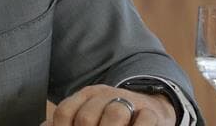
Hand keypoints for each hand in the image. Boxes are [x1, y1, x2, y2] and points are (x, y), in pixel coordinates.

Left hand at [42, 84, 175, 124]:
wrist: (148, 107)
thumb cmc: (110, 119)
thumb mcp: (87, 113)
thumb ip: (66, 121)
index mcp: (84, 96)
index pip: (64, 112)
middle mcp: (103, 95)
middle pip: (86, 117)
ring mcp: (127, 102)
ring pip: (115, 112)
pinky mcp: (150, 112)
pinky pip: (144, 118)